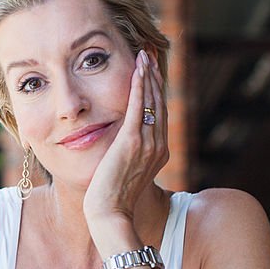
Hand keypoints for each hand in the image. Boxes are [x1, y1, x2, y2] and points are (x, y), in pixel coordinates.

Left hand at [82, 50, 168, 224]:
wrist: (110, 213)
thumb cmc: (112, 198)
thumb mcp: (126, 172)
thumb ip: (129, 155)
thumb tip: (122, 145)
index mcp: (159, 152)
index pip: (160, 114)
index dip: (156, 90)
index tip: (151, 71)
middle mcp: (159, 145)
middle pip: (159, 102)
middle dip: (154, 76)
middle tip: (150, 54)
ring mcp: (148, 143)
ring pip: (151, 101)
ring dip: (148, 75)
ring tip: (144, 55)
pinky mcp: (131, 142)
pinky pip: (138, 107)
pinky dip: (139, 86)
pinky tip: (137, 70)